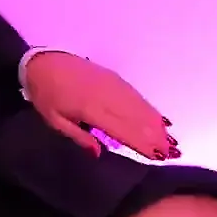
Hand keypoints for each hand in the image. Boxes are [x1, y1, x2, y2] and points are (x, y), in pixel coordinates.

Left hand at [25, 52, 179, 160]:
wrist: (44, 61)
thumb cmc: (47, 95)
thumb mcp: (54, 121)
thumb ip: (78, 136)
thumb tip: (99, 153)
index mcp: (90, 109)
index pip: (122, 129)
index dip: (141, 143)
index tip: (156, 156)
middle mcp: (106, 96)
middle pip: (136, 118)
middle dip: (155, 136)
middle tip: (172, 152)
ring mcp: (112, 84)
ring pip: (139, 106)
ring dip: (156, 123)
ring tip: (170, 139)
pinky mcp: (114, 77)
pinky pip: (136, 95)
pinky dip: (149, 107)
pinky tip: (159, 118)